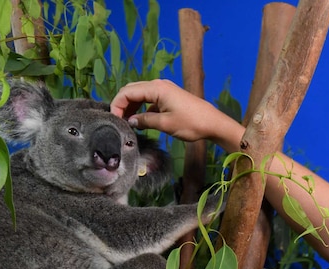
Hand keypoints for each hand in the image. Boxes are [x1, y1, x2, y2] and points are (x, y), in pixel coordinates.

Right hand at [110, 79, 239, 143]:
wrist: (213, 123)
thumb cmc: (191, 123)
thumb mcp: (165, 124)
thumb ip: (145, 121)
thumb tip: (130, 121)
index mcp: (156, 88)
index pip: (127, 92)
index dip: (117, 105)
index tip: (114, 119)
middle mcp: (158, 85)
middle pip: (131, 90)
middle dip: (122, 104)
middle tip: (118, 121)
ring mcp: (164, 90)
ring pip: (139, 94)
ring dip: (131, 106)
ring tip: (127, 122)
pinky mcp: (169, 97)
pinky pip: (149, 100)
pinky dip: (141, 108)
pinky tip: (139, 120)